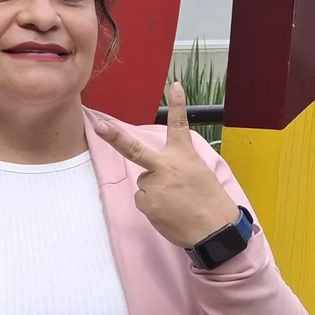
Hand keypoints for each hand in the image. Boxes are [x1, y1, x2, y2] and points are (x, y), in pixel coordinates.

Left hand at [97, 82, 240, 248]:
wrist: (214, 229)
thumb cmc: (209, 202)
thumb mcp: (200, 173)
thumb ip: (176, 166)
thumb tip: (152, 172)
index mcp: (184, 155)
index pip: (179, 125)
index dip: (177, 104)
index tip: (174, 86)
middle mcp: (166, 166)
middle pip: (134, 150)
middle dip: (113, 137)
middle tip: (99, 126)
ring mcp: (154, 185)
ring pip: (144, 184)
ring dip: (154, 192)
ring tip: (176, 203)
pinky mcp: (147, 203)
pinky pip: (142, 201)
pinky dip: (153, 207)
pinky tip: (170, 212)